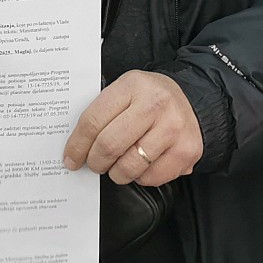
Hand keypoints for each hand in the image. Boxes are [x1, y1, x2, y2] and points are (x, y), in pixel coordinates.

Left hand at [62, 71, 202, 185]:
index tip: (71, 158)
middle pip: (109, 145)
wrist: (192, 100)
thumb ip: (102, 113)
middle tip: (95, 164)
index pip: (93, 120)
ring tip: (118, 166)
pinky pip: (151, 178)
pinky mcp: (186, 151)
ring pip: (129, 166)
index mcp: (133, 85)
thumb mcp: (125, 91)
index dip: (77, 145)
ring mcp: (174, 128)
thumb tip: (75, 149)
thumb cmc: (150, 99)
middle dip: (96, 161)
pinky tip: (143, 164)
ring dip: (117, 173)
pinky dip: (141, 177)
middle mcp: (156, 104)